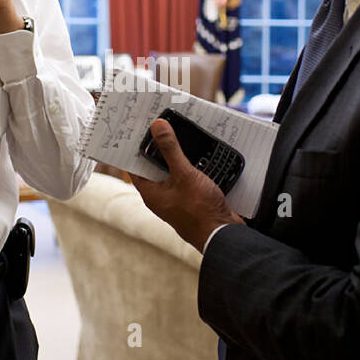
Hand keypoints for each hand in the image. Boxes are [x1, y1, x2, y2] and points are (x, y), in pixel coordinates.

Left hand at [130, 119, 243, 251]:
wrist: (222, 234)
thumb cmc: (200, 211)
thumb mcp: (184, 174)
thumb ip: (170, 149)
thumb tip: (157, 127)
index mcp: (151, 193)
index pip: (136, 165)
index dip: (136, 147)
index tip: (139, 129)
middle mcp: (161, 197)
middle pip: (155, 167)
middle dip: (159, 147)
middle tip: (161, 125)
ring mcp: (177, 198)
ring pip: (172, 172)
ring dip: (176, 156)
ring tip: (179, 133)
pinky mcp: (192, 199)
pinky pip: (187, 178)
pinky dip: (190, 166)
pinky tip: (198, 154)